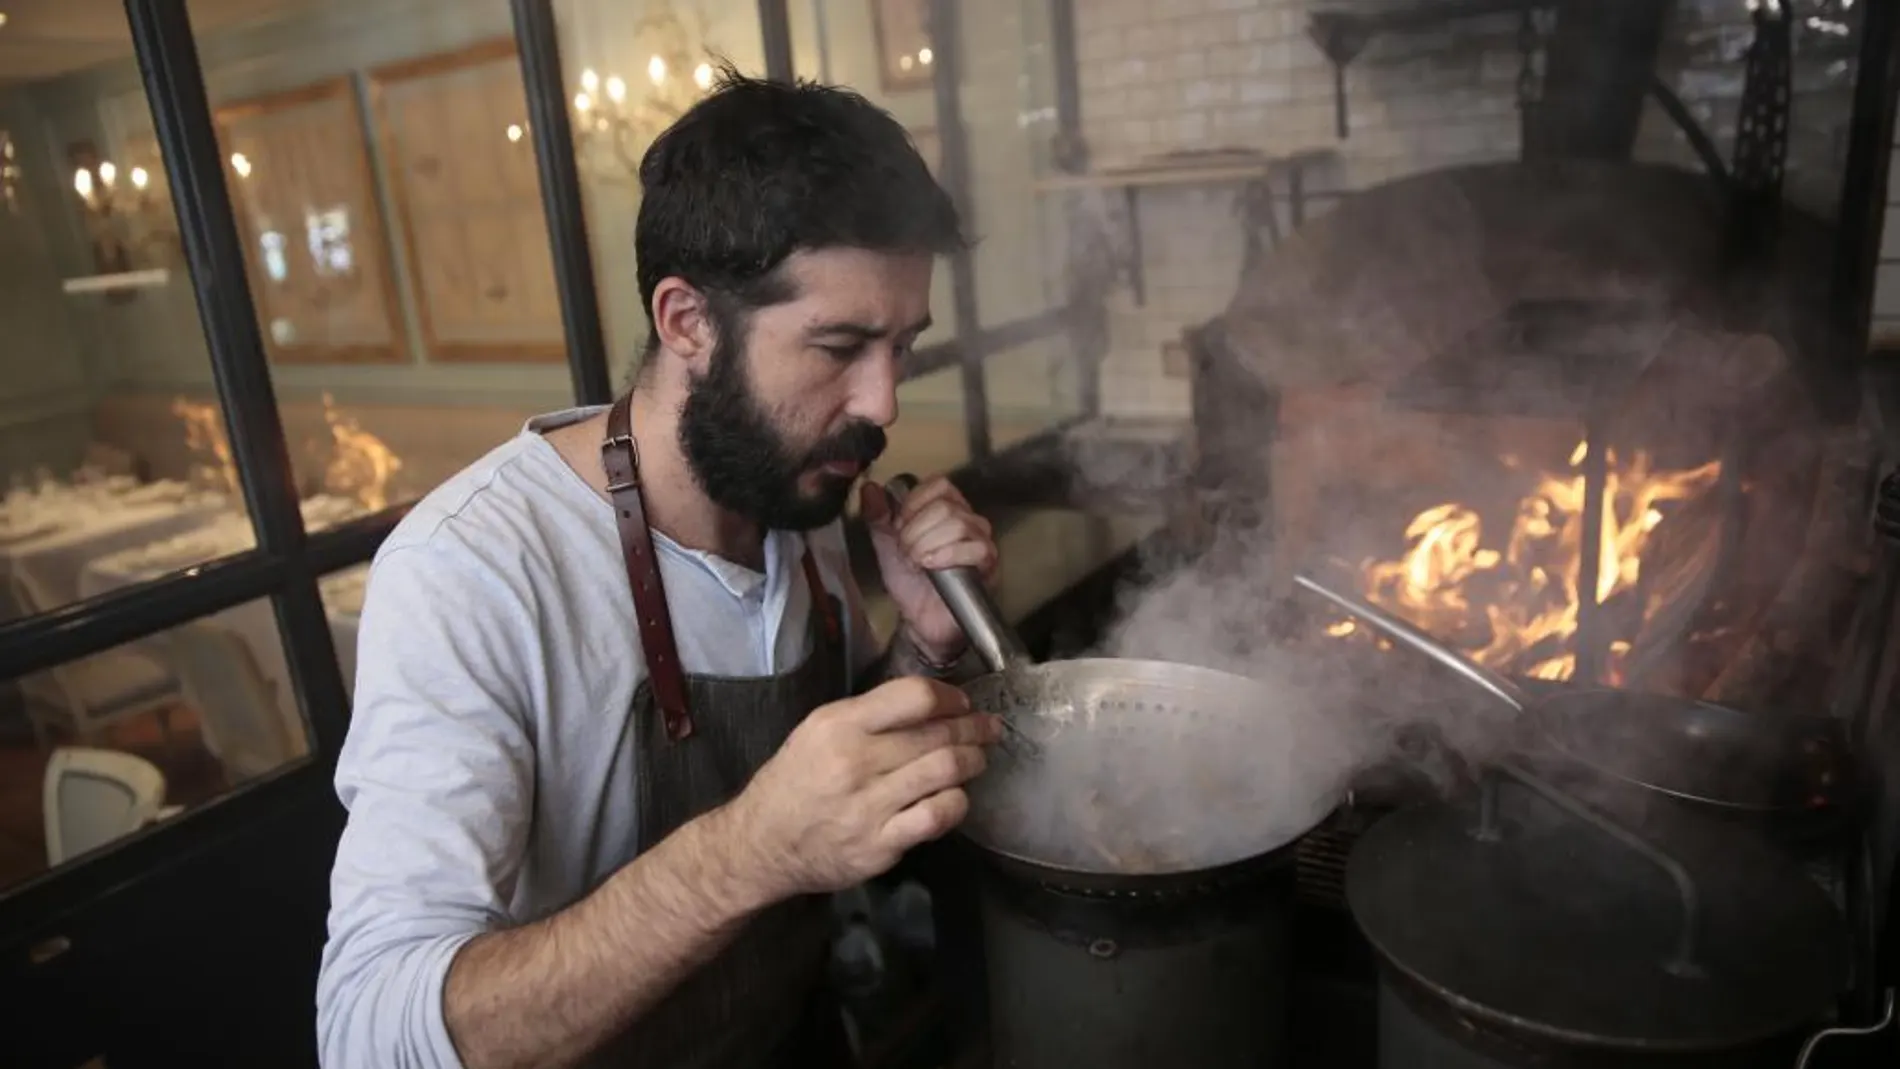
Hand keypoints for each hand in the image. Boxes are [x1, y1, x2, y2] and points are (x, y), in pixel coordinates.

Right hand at [724, 677, 1001, 898]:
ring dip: (973, 762)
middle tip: (987, 728)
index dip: (950, 696)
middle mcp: (855, 762)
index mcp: (839, 725)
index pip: (915, 696)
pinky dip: (956, 802)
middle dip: (974, 728)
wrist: (763, 844)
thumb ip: (871, 714)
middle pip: (938, 735)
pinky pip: (937, 816)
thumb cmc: (796, 780)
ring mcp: (869, 807)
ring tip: (978, 759)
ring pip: (946, 772)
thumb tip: (932, 703)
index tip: (961, 702)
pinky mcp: (881, 845)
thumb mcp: (818, 730)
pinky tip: (954, 798)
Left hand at [859, 477, 997, 664]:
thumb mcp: (886, 544)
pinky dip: (949, 555)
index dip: (914, 504)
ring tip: (918, 564)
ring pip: (958, 524)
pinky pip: (977, 548)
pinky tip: (933, 567)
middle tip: (907, 554)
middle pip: (945, 506)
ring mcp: (981, 540)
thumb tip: (870, 489)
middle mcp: (968, 519)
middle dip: (916, 532)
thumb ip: (877, 516)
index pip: (939, 484)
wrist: (918, 619)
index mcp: (946, 508)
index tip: (899, 527)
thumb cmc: (909, 581)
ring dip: (928, 545)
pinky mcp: (989, 564)